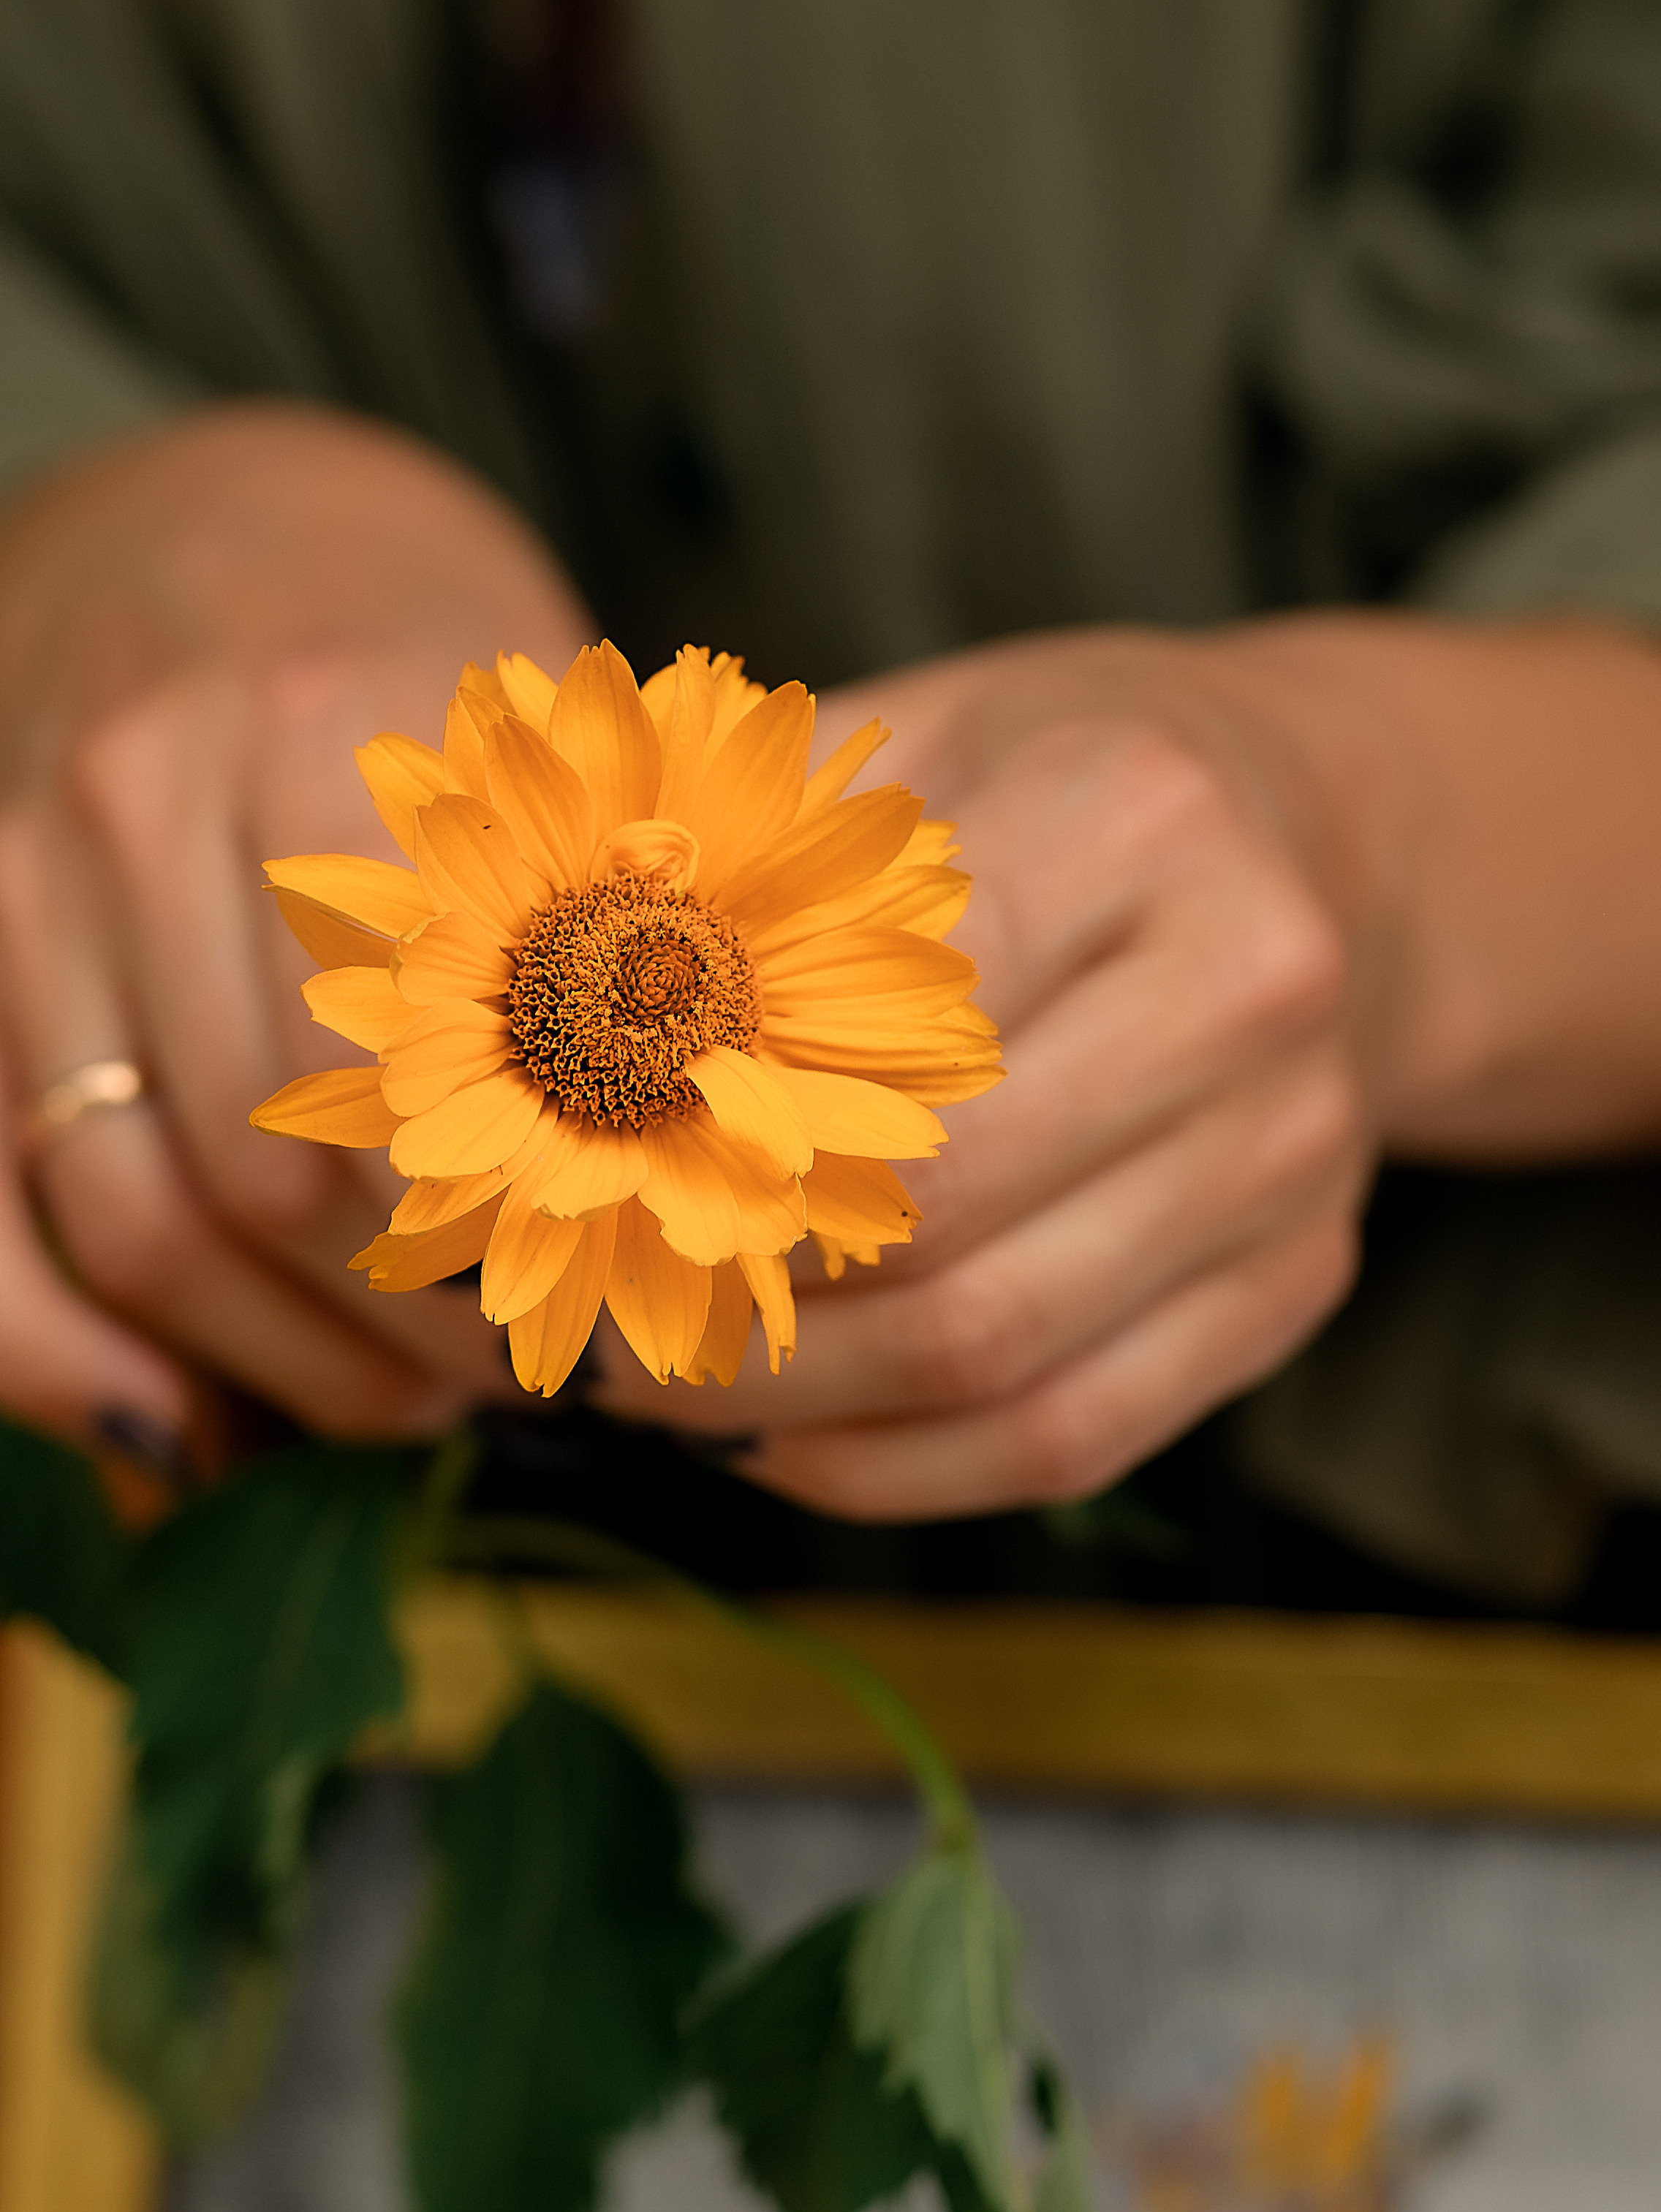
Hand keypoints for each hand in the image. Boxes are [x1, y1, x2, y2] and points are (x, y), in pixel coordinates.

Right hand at [0, 402, 588, 1468]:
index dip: (521, 1257)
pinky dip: (70, 1362)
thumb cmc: (418, 673)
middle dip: (408, 1332)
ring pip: (141, 1216)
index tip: (611, 1330)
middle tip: (513, 1393)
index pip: (427, 1091)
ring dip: (275, 1367)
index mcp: (334, 739)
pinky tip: (182, 1428)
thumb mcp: (537, 759)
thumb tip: (671, 1226)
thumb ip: (593, 955)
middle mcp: (146, 801)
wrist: (209, 531)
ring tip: (394, 1413)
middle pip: (278, 1177)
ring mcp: (23, 879)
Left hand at [593, 610, 1660, 1522]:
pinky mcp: (1298, 1280)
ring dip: (793, 1409)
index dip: (705, 1124)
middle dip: (729, 1296)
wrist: (1328, 844)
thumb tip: (534, 1003)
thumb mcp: (915, 741)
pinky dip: (902, 1470)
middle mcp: (1249, 988)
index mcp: (1135, 815)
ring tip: (651, 1395)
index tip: (564, 1176)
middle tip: (577, 1320)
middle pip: (943, 1215)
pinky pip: (1074, 1435)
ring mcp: (1295, 1155)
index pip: (887, 1021)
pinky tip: (783, 1445)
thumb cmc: (1062, 781)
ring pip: (999, 1353)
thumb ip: (753, 862)